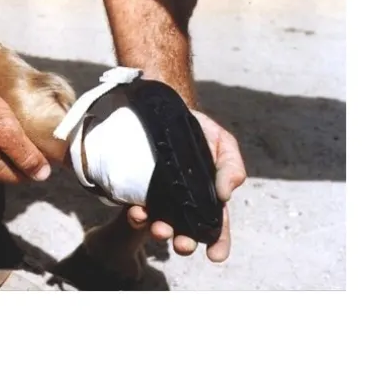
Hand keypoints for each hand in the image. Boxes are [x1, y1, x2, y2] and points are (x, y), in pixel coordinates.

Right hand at [0, 77, 51, 183]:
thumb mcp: (9, 133)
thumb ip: (25, 156)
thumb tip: (42, 176)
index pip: (19, 177)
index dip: (35, 165)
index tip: (46, 151)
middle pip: (5, 166)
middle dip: (20, 155)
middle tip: (34, 137)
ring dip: (5, 144)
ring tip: (16, 127)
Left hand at [126, 110, 246, 260]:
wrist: (166, 113)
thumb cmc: (199, 132)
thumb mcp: (223, 144)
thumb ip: (232, 167)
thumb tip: (227, 193)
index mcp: (207, 198)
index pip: (215, 226)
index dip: (218, 243)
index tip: (216, 256)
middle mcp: (182, 204)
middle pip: (185, 231)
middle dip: (184, 242)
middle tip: (183, 244)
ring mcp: (159, 200)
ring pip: (159, 224)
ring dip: (159, 231)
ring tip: (160, 229)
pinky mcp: (137, 191)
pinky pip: (136, 208)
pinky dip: (137, 214)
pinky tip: (138, 212)